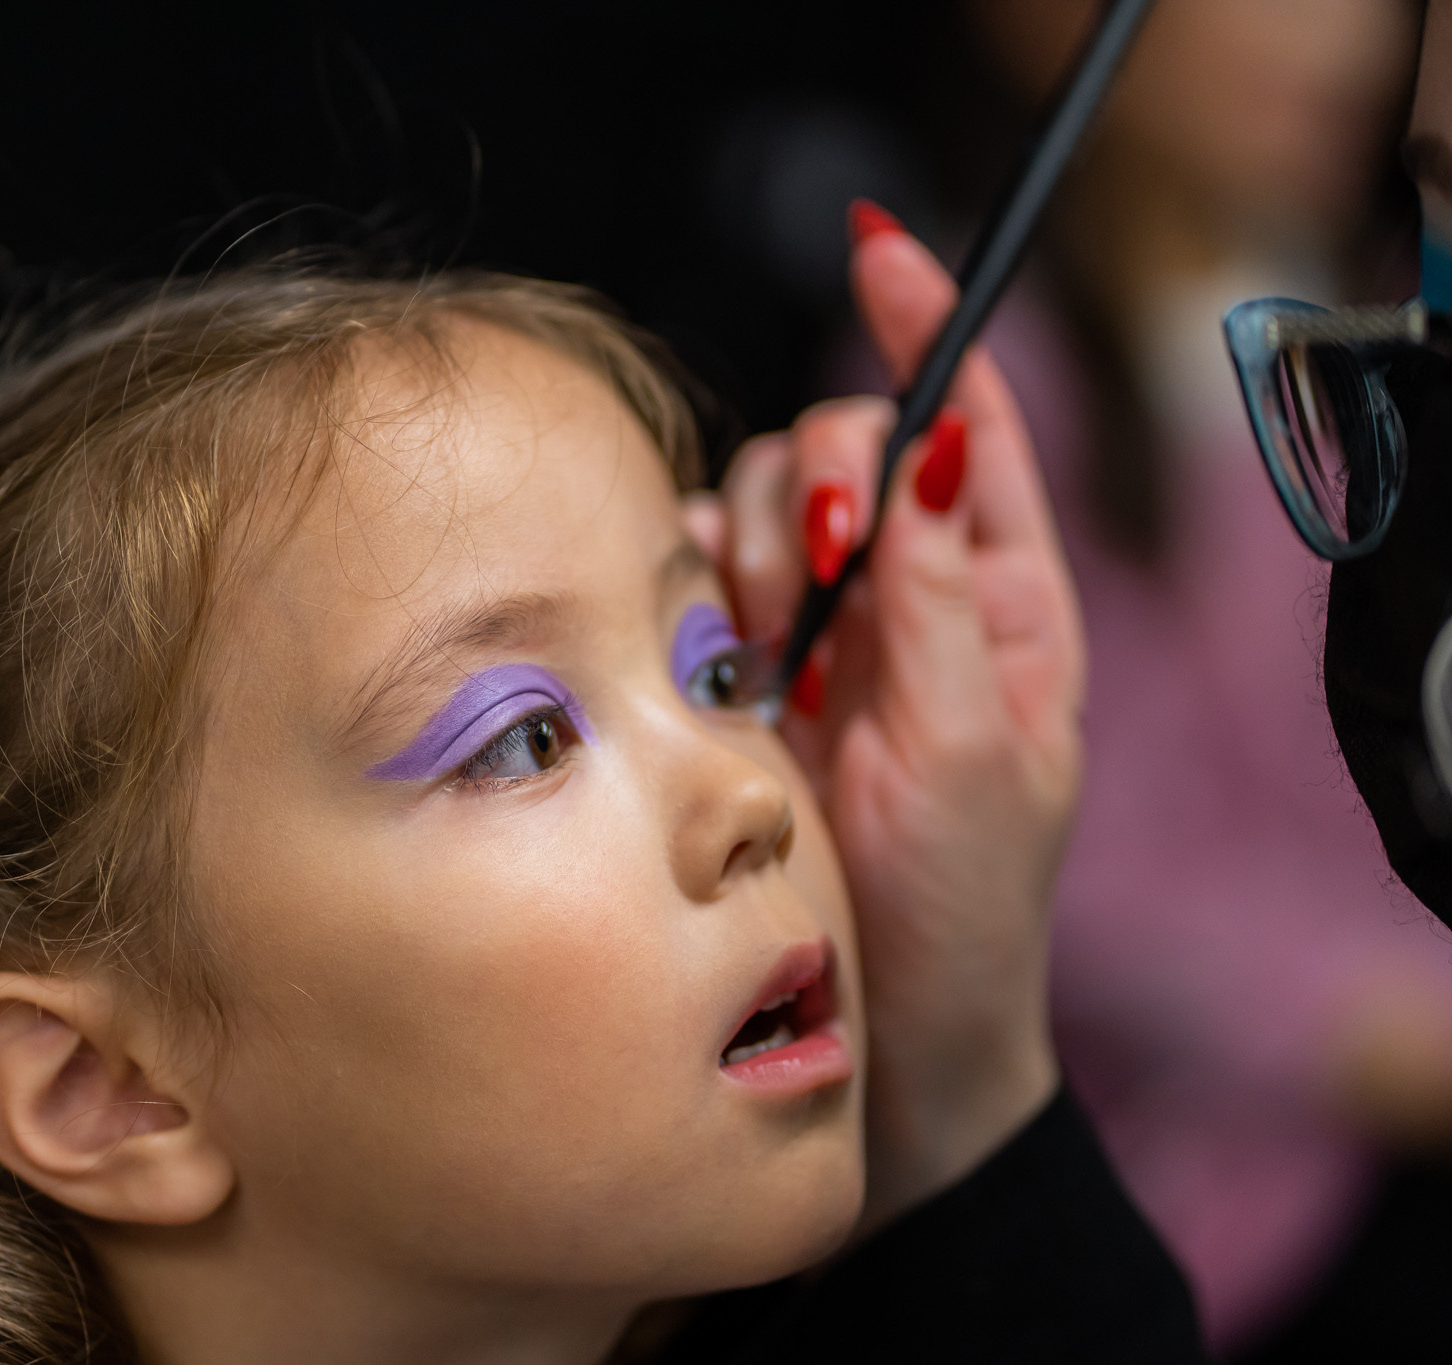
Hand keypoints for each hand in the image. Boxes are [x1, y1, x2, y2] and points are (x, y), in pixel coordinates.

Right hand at [685, 215, 1084, 1229]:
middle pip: (835, 448)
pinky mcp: (735, 682)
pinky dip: (682, 593)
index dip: (928, 332)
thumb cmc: (960, 913)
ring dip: (745, 555)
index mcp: (1003, 603)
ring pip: (750, 507)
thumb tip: (934, 447)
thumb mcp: (974, 754)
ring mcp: (815, 641)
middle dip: (809, 489)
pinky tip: (706, 666)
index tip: (879, 255)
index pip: (968, 427)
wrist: (879, 1044)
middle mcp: (903, 602)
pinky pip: (687, 580)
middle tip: (804, 599)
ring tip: (761, 667)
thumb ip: (943, 598)